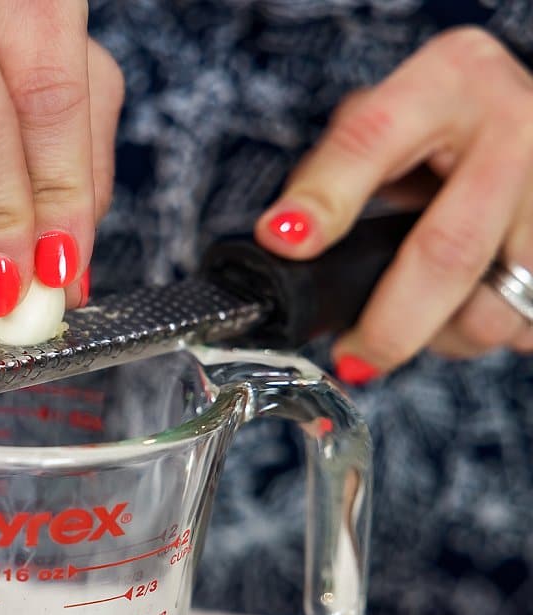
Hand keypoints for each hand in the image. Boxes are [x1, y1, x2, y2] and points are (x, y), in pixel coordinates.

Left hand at [254, 26, 532, 383]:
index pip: (372, 142)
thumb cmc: (443, 123)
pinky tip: (469, 307)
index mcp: (449, 80)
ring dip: (444, 335)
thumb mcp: (386, 118)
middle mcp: (515, 128)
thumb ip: (334, 171)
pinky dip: (486, 332)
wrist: (524, 121)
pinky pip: (525, 322)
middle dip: (391, 323)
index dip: (325, 198)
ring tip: (418, 319)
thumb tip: (288, 240)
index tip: (284, 241)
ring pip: (495, 304)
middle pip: (449, 250)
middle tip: (352, 356)